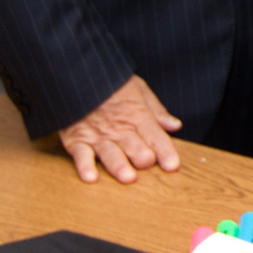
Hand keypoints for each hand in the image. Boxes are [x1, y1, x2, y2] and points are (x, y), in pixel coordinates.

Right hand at [58, 75, 181, 184]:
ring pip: (112, 154)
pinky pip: (81, 156)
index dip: (166, 152)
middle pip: (136, 148)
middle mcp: (119, 129)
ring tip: (128, 177)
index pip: (156, 137)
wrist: (80, 76)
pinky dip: (84, 167)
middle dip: (144, 159)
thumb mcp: (140, 89)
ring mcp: (98, 136)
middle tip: (147, 164)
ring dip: (120, 166)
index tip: (173, 166)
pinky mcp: (77, 140)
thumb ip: (157, 111)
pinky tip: (91, 177)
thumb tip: (175, 126)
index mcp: (137, 116)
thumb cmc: (112, 84)